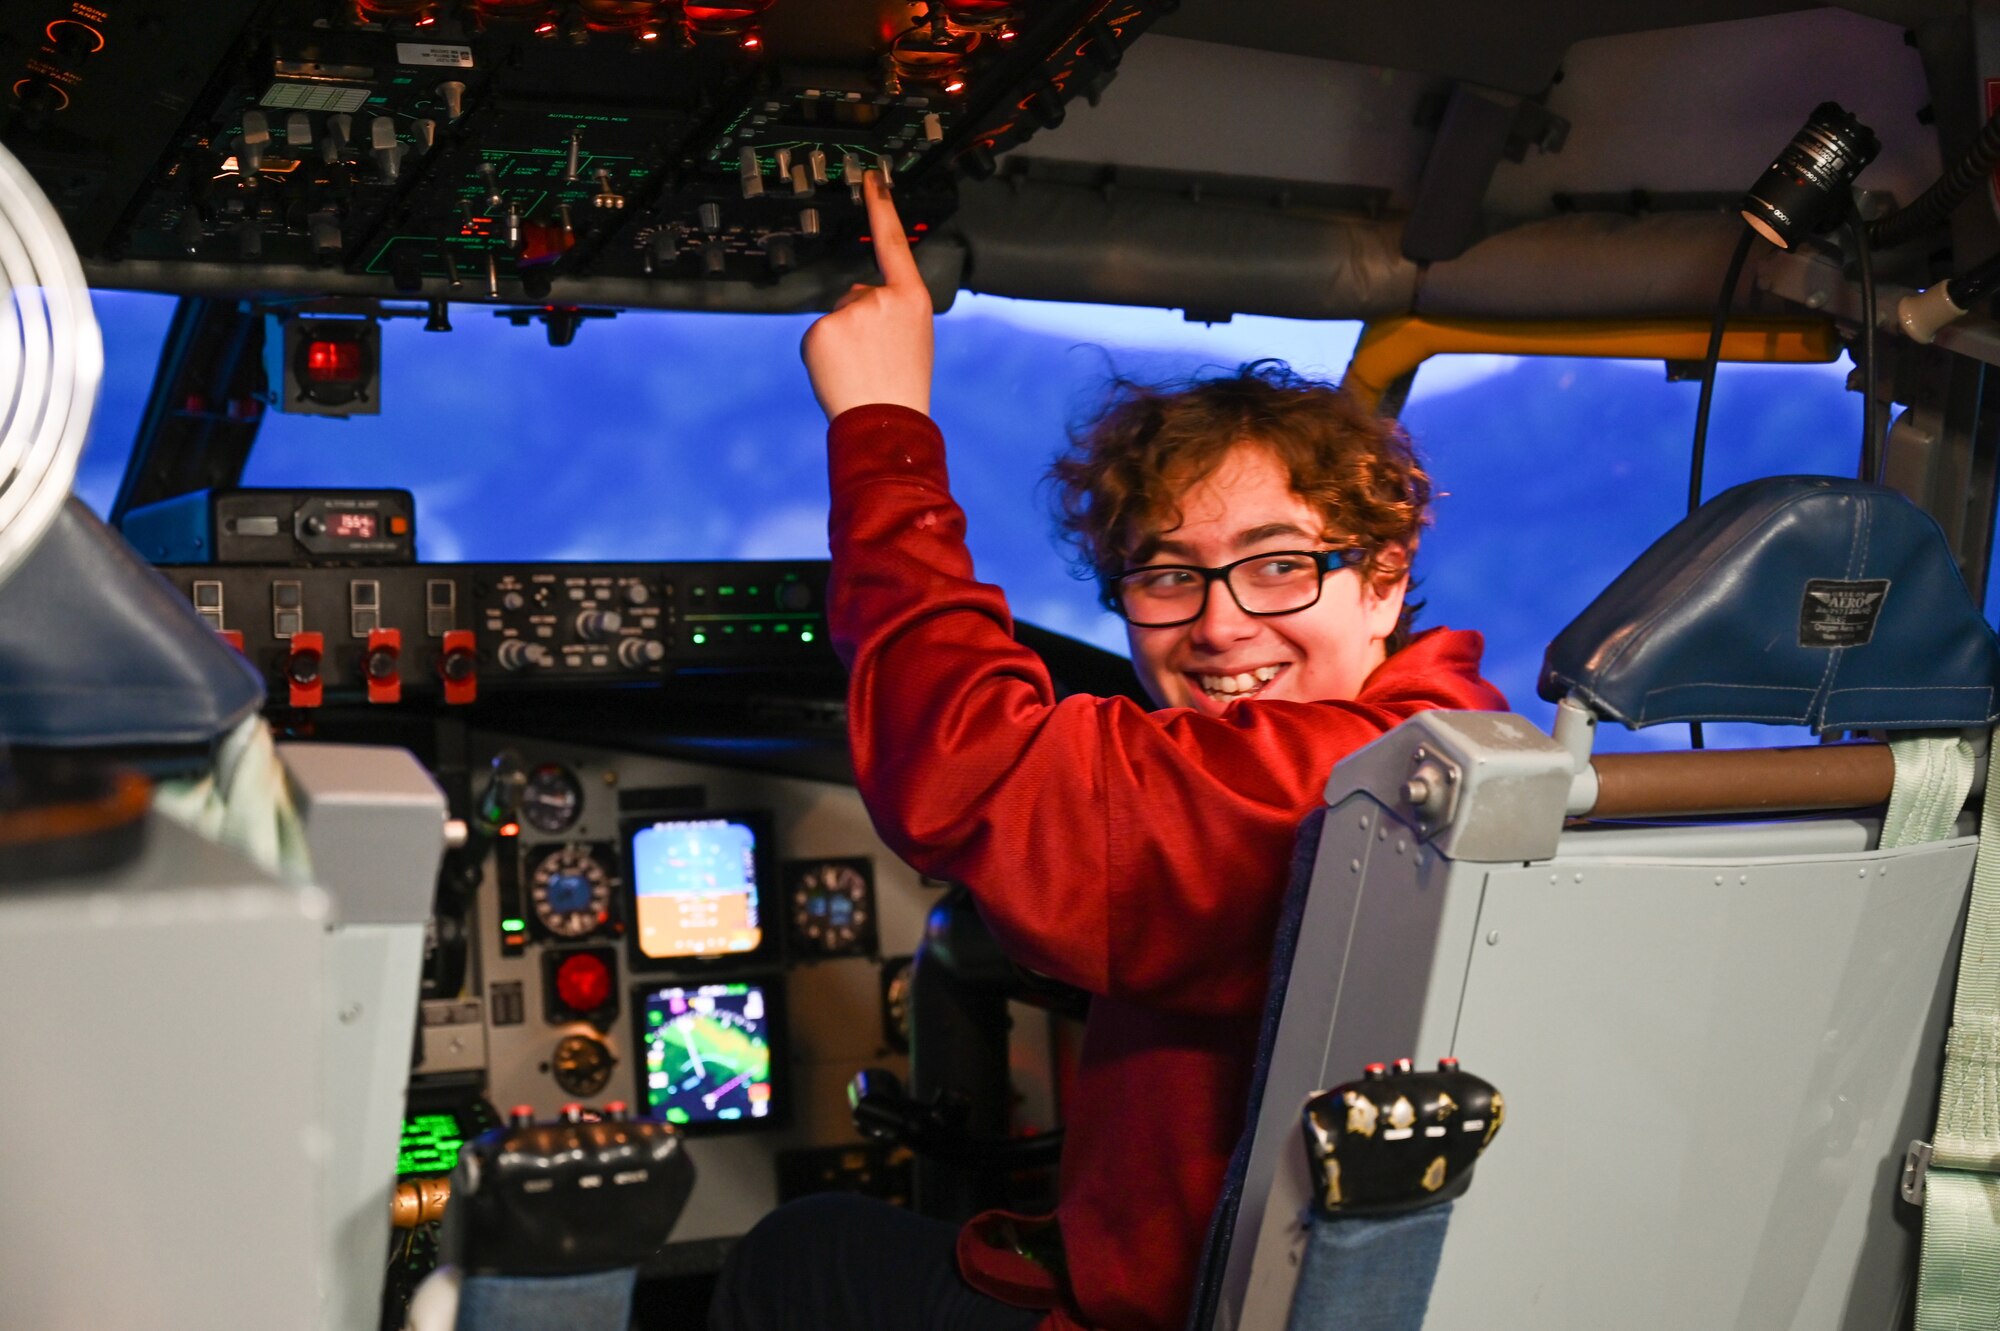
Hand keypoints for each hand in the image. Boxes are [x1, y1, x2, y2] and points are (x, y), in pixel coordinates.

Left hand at [801, 170, 934, 420]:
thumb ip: (892, 308)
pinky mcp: (823, 329)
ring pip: (835, 317)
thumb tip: (862, 302)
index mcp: (912, 298)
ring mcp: (850, 312)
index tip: (872, 179)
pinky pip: (817, 335)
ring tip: (859, 369)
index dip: (881, 208)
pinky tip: (841, 371)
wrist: (886, 421)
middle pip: (855, 293)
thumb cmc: (902, 385)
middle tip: (873, 358)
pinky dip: (823, 354)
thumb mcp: (913, 337)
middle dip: (857, 321)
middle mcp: (882, 297)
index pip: (892, 242)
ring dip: (841, 340)